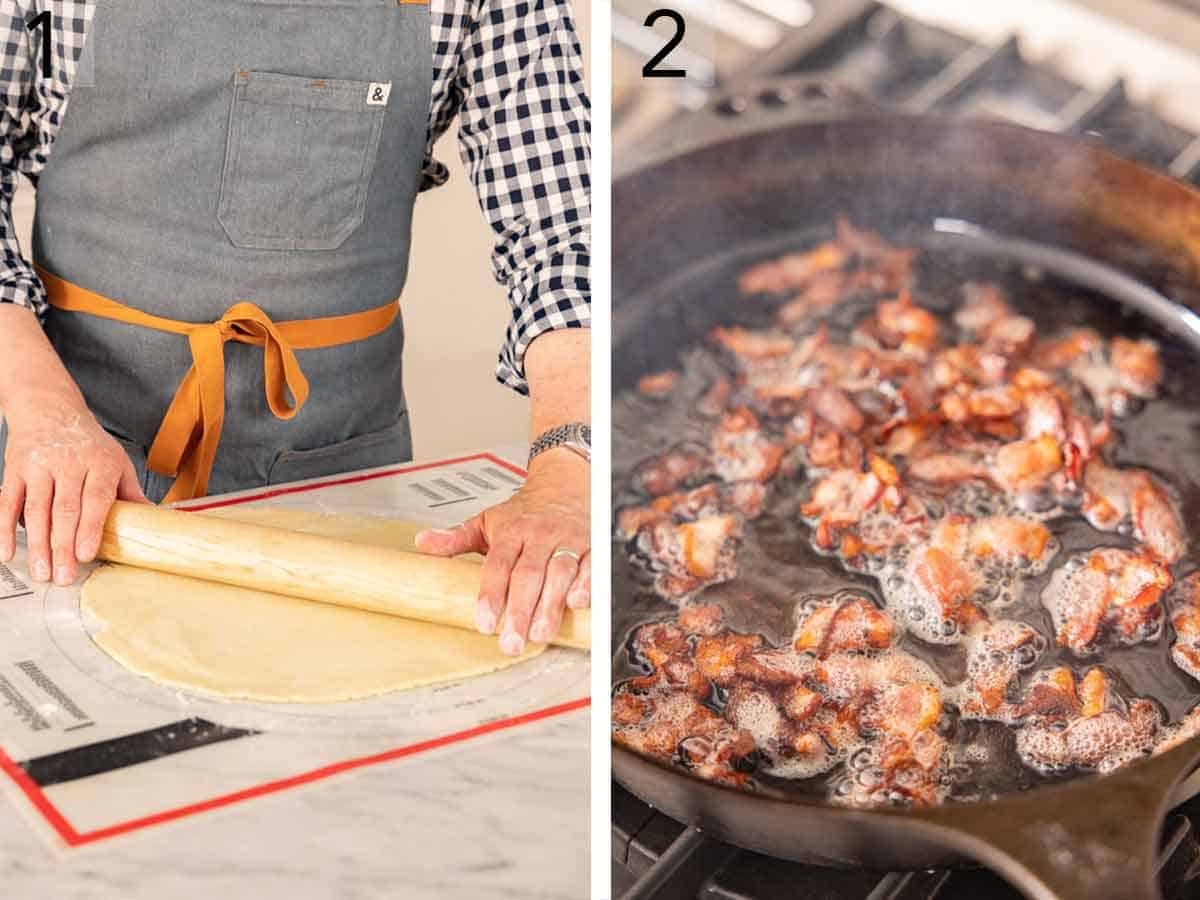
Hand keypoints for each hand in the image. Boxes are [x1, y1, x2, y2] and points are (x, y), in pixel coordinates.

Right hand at [1, 390, 147, 584]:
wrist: (50, 408)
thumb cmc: (89, 443)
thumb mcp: (117, 461)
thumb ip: (131, 493)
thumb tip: (153, 522)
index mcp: (100, 463)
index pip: (96, 499)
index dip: (91, 527)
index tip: (87, 553)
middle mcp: (69, 464)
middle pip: (65, 509)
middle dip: (63, 546)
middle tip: (65, 576)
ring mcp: (39, 467)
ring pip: (37, 510)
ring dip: (38, 544)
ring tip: (42, 571)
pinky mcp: (15, 470)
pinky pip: (8, 502)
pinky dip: (5, 528)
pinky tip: (7, 552)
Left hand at [415, 451, 589, 654]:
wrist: (564, 483)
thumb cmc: (524, 510)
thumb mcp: (487, 520)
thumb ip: (456, 537)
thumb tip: (423, 543)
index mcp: (512, 531)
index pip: (498, 564)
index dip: (491, 594)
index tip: (484, 622)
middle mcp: (540, 535)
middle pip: (528, 575)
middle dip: (520, 611)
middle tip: (511, 642)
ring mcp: (567, 540)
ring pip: (560, 573)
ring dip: (551, 605)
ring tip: (539, 634)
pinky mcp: (591, 546)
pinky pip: (592, 565)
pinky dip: (587, 584)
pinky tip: (578, 604)